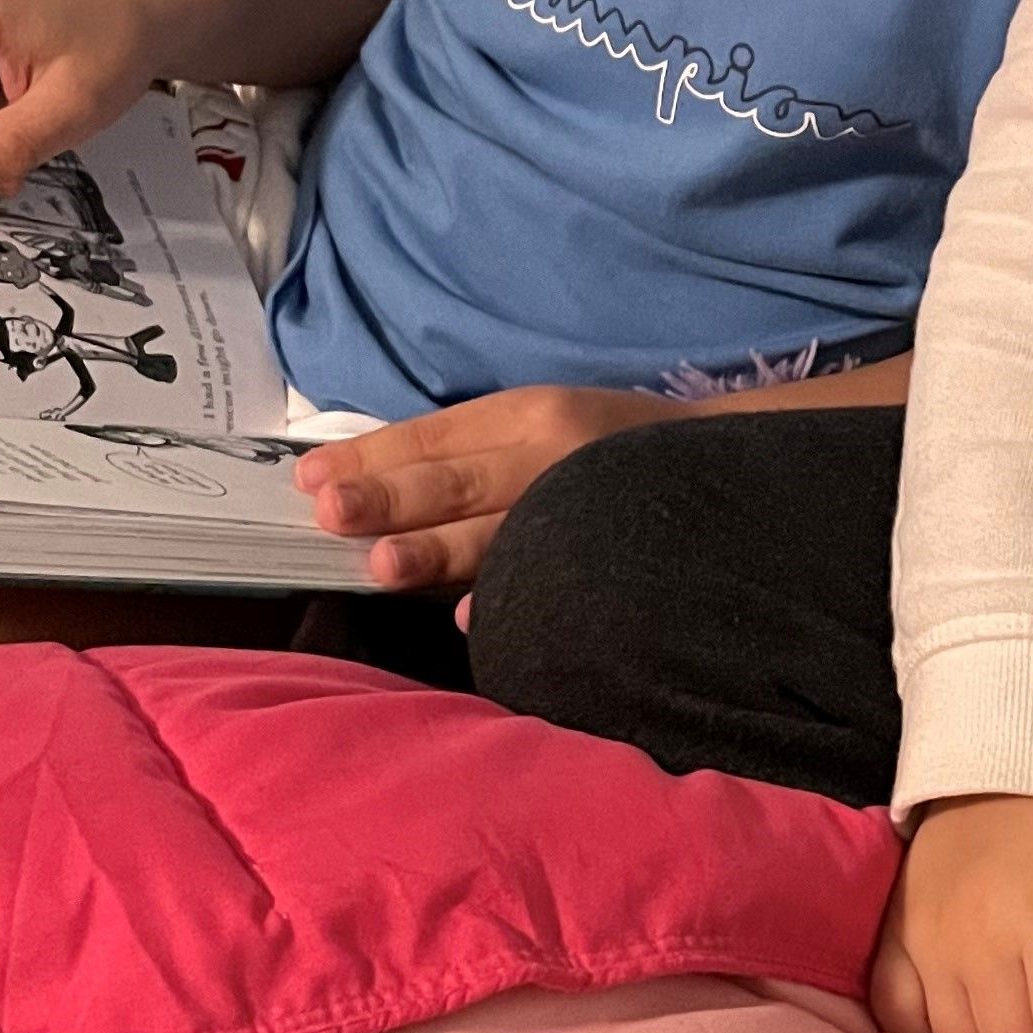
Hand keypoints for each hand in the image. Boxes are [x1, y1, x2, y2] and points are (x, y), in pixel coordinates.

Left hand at [295, 382, 675, 592]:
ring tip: (384, 567)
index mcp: (529, 412)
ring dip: (438, 551)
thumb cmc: (610, 447)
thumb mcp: (541, 420)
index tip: (310, 479)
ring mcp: (582, 506)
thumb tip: (366, 486)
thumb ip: (467, 450)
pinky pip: (554, 578)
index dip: (372, 456)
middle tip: (332, 513)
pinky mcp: (612, 553)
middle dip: (392, 496)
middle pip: (458, 479)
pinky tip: (469, 620)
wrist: (721, 467)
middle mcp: (552, 454)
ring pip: (498, 533)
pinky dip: (511, 598)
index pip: (435, 433)